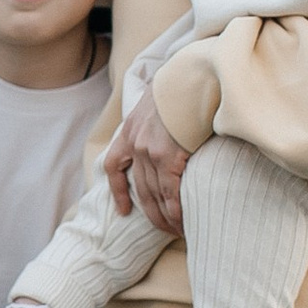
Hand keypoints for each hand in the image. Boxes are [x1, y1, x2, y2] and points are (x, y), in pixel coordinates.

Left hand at [103, 94, 188, 240]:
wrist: (192, 76)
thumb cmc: (183, 85)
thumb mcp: (159, 100)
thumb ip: (157, 119)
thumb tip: (169, 126)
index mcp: (130, 130)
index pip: (114, 165)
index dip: (118, 190)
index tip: (124, 209)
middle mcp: (135, 143)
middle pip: (140, 188)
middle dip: (150, 213)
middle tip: (163, 229)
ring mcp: (150, 151)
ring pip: (154, 194)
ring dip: (165, 217)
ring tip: (176, 231)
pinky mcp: (168, 156)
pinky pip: (169, 192)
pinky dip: (175, 210)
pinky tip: (181, 221)